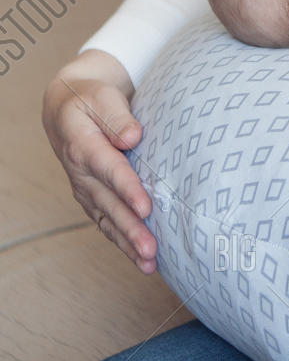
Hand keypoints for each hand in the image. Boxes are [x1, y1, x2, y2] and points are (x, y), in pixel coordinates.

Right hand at [41, 49, 156, 272]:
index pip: (110, 171)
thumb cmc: (91, 100)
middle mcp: (82, 174)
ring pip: (108, 220)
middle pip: (109, 204)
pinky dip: (124, 243)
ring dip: (128, 244)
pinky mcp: (93, 199)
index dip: (127, 190)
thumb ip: (117, 116)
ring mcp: (86, 190)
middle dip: (131, 229)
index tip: (146, 207)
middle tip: (151, 250)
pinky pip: (108, 224)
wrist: (67, 109)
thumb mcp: (102, 97)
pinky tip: (143, 260)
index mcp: (84, 146)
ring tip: (150, 263)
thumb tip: (132, 137)